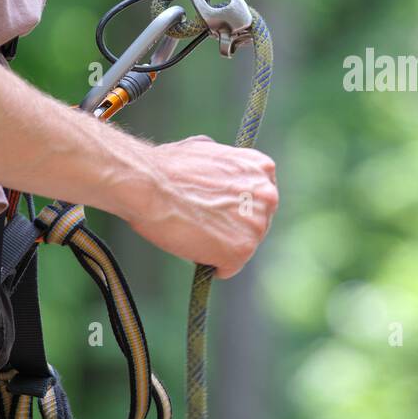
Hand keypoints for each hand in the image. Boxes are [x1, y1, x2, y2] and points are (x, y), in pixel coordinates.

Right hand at [126, 135, 278, 278]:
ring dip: (221, 247)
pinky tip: (194, 251)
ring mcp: (257, 225)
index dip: (239, 208)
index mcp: (262, 168)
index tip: (222, 213)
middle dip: (233, 229)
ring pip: (242, 248)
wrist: (149, 185)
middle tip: (205, 227)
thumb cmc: (167, 167)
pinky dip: (213, 266)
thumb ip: (225, 166)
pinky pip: (229, 268)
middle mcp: (268, 196)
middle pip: (255, 225)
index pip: (260, 199)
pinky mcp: (242, 250)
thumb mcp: (207, 150)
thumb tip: (222, 171)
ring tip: (193, 235)